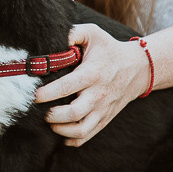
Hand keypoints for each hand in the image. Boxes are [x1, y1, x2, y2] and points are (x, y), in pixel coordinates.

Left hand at [33, 24, 151, 145]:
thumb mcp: (93, 33)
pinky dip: (71, 139)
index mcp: (93, 73)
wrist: (138, 68)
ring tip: (49, 121)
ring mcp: (103, 109)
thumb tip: (52, 42)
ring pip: (80, 130)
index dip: (47, 93)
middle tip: (40, 110)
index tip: (34, 95)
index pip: (67, 87)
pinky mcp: (105, 119)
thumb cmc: (109, 49)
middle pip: (73, 113)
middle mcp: (98, 94)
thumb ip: (72, 33)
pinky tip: (60, 131)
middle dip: (52, 115)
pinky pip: (87, 136)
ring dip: (60, 130)